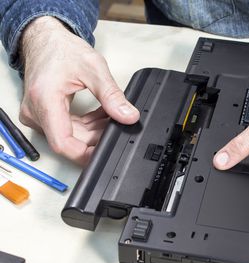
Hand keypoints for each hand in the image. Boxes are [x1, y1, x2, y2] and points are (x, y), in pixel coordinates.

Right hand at [20, 17, 139, 164]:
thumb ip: (112, 96)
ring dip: (94, 130)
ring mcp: (38, 114)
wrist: (46, 39)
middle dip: (97, 137)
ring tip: (112, 116)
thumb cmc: (63, 49)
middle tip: (118, 126)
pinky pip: (68, 127)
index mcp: (44, 101)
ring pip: (71, 136)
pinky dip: (87, 124)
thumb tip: (128, 116)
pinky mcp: (44, 114)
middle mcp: (36, 112)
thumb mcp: (94, 70)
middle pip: (70, 140)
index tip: (105, 153)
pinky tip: (102, 115)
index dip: (85, 154)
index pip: (63, 143)